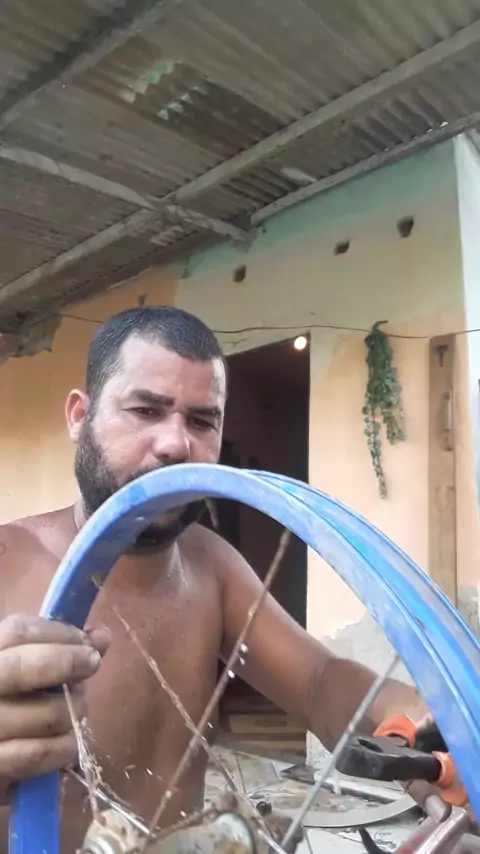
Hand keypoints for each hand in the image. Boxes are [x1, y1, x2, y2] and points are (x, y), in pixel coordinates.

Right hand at [0, 614, 109, 802]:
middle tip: (92, 663)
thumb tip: (102, 635)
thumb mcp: (26, 674)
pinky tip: (68, 744)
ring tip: (76, 711)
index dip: (59, 632)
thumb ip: (61, 650)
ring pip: (44, 714)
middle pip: (23, 666)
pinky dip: (64, 747)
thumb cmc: (10, 709)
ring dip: (72, 711)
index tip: (85, 641)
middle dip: (68, 662)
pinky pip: (39, 754)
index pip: (17, 631)